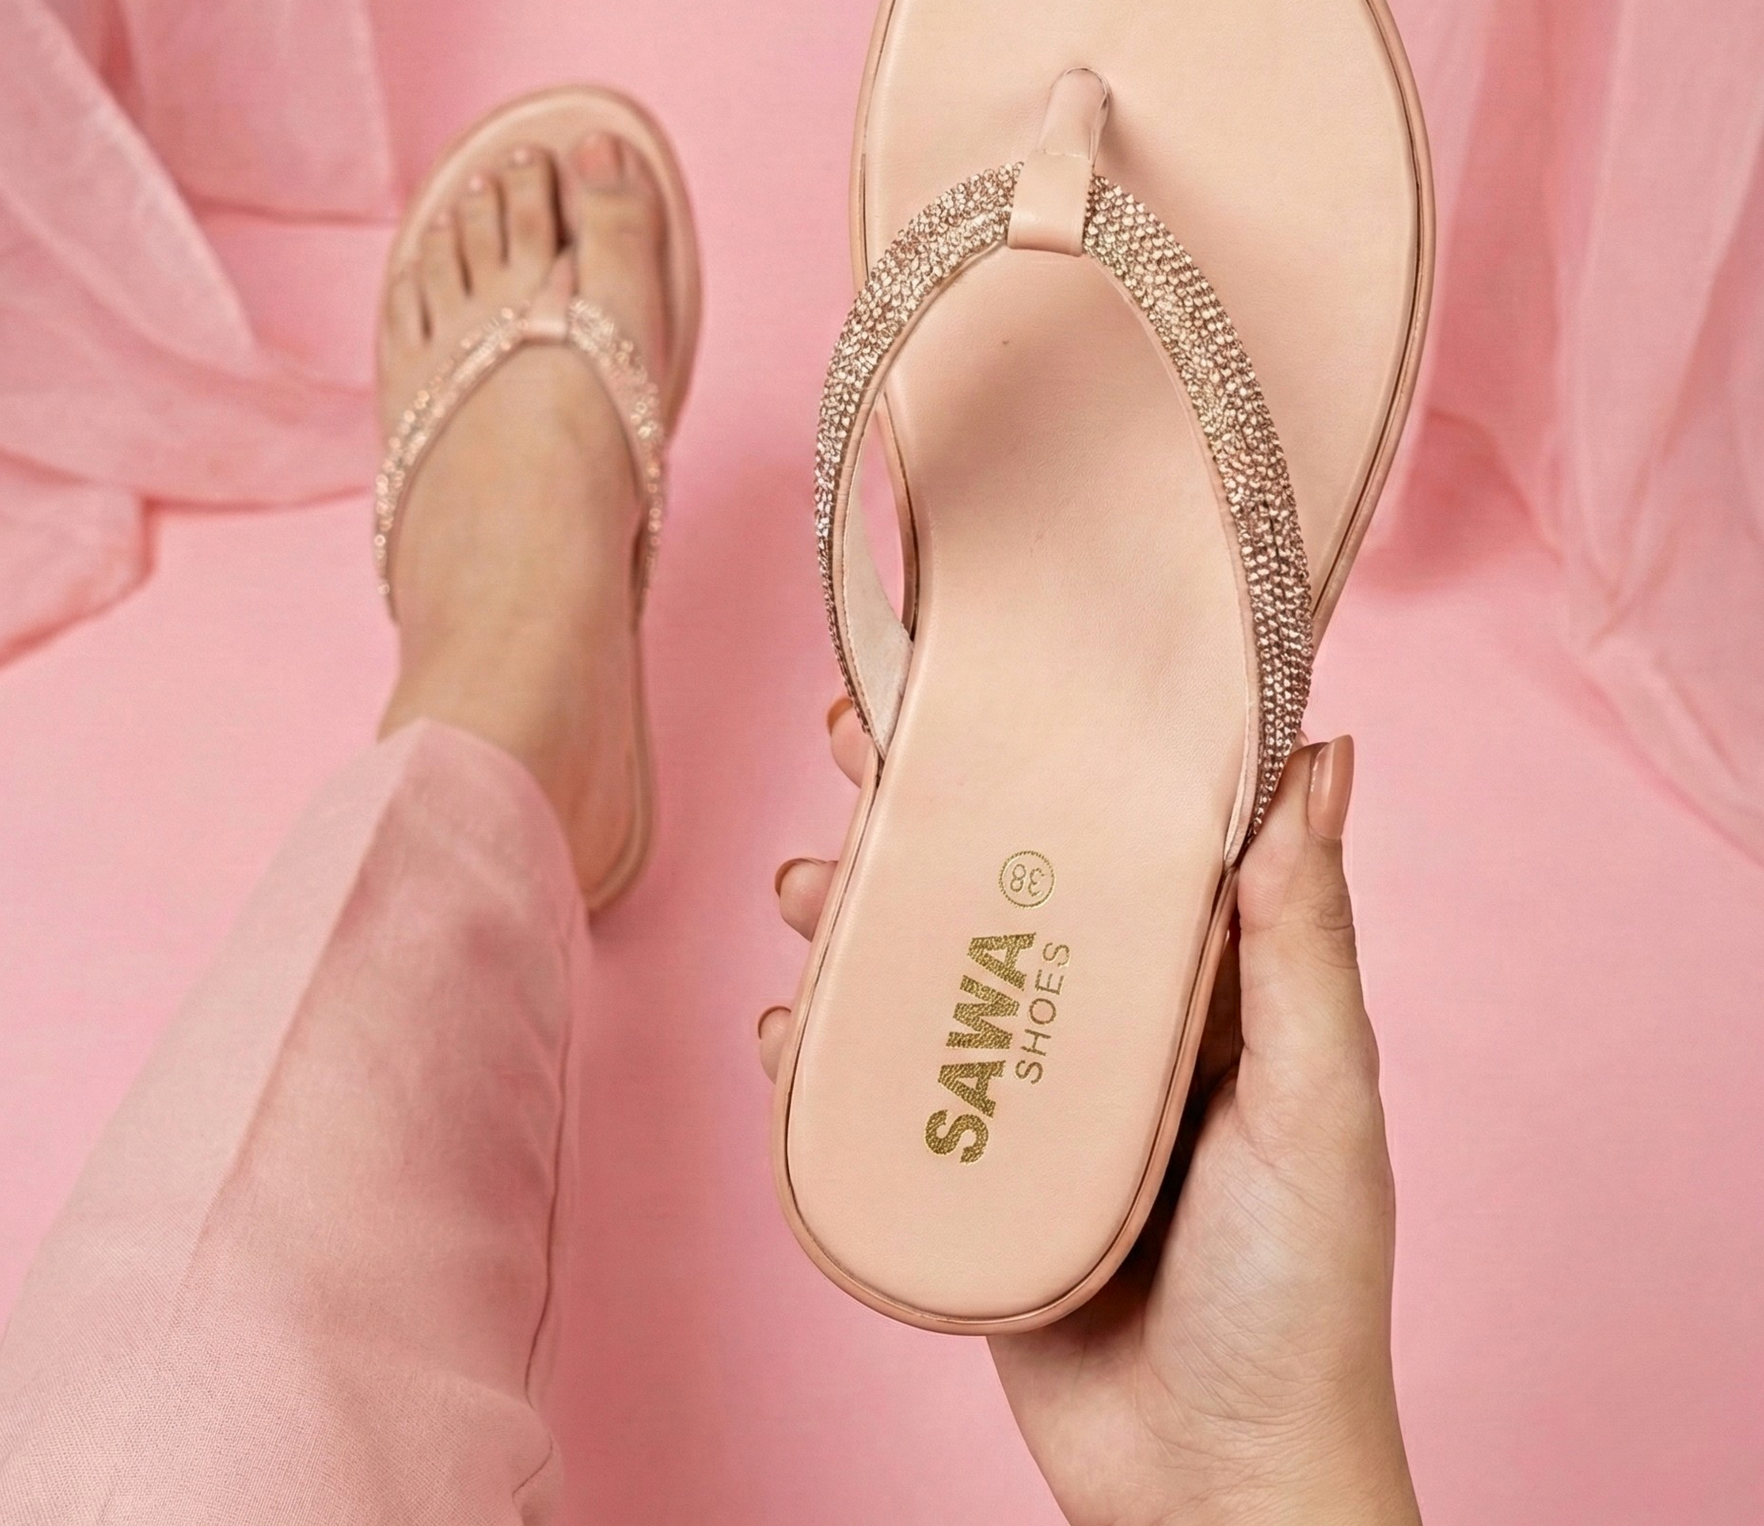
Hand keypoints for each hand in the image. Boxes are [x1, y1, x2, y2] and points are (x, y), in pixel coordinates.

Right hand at [759, 712, 1420, 1525]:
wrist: (1214, 1489)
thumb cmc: (1299, 1291)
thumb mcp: (1317, 1098)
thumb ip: (1304, 936)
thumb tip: (1323, 756)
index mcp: (1201, 974)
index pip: (1119, 822)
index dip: (1054, 736)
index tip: (986, 661)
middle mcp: (1108, 1013)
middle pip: (998, 873)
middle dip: (920, 799)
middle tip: (848, 736)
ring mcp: (1027, 1086)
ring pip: (919, 960)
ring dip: (851, 906)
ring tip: (801, 885)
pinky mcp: (965, 1162)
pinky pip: (874, 1076)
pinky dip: (818, 1039)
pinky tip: (781, 1023)